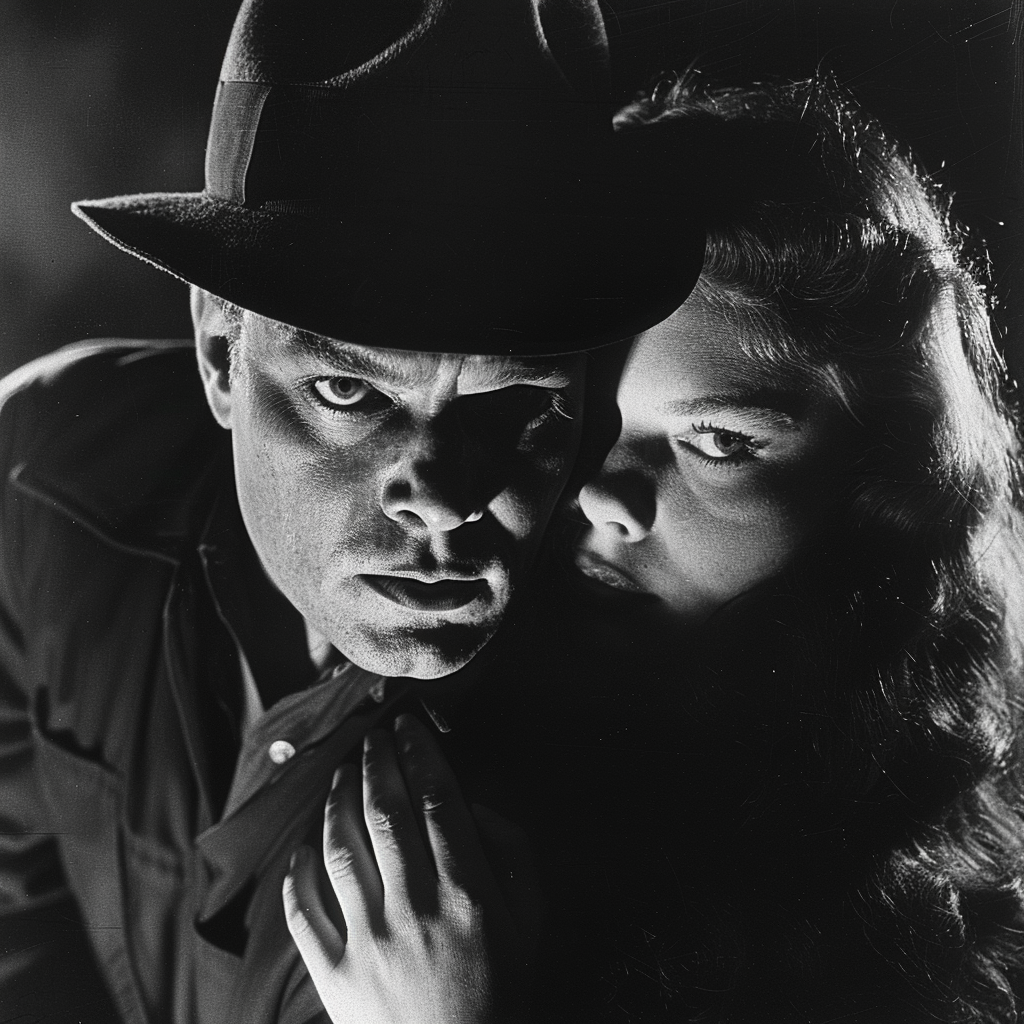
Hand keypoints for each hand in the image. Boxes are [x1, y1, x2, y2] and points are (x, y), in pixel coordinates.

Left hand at [282, 713, 540, 1023]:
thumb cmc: (501, 992)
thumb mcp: (531, 923)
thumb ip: (514, 855)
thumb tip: (473, 806)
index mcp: (467, 894)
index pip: (436, 801)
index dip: (420, 754)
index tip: (409, 727)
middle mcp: (413, 910)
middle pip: (385, 813)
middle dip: (376, 762)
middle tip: (372, 735)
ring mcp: (368, 943)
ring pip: (340, 848)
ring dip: (337, 800)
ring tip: (342, 772)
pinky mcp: (333, 976)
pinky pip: (304, 911)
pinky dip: (297, 871)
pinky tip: (303, 844)